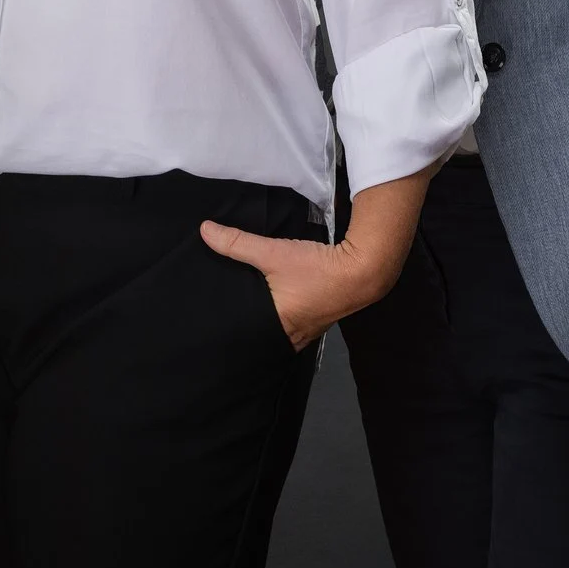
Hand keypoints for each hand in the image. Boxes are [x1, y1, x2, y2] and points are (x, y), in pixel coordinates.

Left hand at [200, 222, 393, 350]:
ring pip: (274, 328)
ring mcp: (306, 331)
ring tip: (236, 306)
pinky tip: (268, 302)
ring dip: (261, 318)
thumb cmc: (318, 267)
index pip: (242, 335)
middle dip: (241, 322)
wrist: (364, 269)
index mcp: (278, 328)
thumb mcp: (274, 252)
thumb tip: (204, 230)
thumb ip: (237, 242)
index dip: (226, 326)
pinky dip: (277, 314)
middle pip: (258, 333)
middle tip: (215, 309)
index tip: (206, 317)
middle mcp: (292, 337)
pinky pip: (288, 322)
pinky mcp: (316, 320)